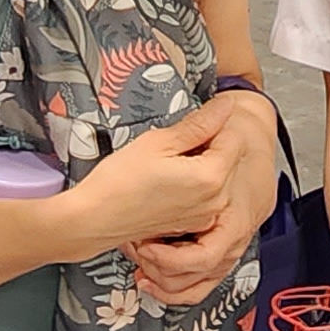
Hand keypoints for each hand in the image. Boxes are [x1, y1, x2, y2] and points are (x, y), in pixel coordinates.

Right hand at [126, 90, 279, 304]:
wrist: (96, 219)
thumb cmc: (120, 181)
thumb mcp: (159, 141)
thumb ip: (198, 124)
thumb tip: (225, 106)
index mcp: (211, 177)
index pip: (234, 137)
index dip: (216, 123)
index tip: (194, 121)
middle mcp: (216, 200)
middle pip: (231, 157)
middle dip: (212, 143)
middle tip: (177, 141)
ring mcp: (206, 215)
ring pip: (221, 176)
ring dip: (205, 163)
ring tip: (172, 161)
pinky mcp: (195, 224)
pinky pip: (208, 195)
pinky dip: (197, 183)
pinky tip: (171, 180)